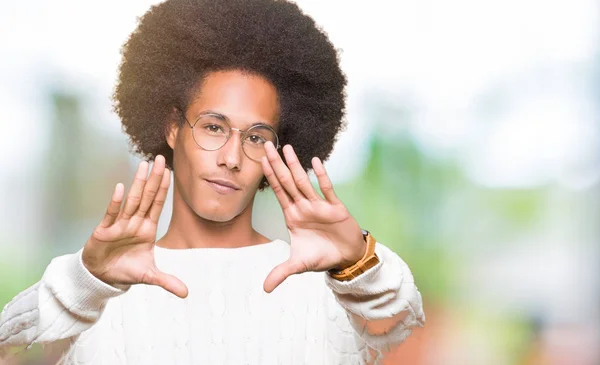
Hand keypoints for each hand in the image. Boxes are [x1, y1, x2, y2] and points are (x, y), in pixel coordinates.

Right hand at [82, 155, 187, 297]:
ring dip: (138, 183)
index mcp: (147, 229)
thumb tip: (186, 293)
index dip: (164, 189)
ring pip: (132, 200)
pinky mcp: (104, 230)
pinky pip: (112, 214)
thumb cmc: (126, 270)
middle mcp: (135, 223)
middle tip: (161, 158)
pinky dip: (117, 202)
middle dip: (154, 178)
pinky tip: (122, 188)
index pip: (158, 204)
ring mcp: (120, 225)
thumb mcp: (149, 276)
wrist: (101, 277)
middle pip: (147, 196)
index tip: (170, 171)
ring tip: (144, 165)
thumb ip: (167, 281)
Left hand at [261, 142, 366, 292]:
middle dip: (277, 164)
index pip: (277, 192)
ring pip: (304, 182)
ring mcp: (319, 205)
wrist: (346, 258)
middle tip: (266, 144)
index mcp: (292, 216)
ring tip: (287, 148)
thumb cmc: (322, 257)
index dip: (269, 177)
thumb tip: (265, 289)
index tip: (260, 160)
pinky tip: (315, 161)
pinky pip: (327, 189)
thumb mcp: (299, 265)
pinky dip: (321, 176)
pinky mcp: (335, 207)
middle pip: (287, 182)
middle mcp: (303, 207)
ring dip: (295, 165)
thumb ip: (281, 273)